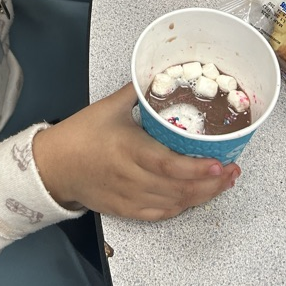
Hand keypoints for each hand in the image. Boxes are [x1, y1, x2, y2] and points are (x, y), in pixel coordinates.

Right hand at [32, 84, 240, 219]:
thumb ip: (136, 90)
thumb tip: (157, 72)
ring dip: (202, 196)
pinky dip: (181, 206)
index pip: (169, 165)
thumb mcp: (108, 106)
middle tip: (233, 171)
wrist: (53, 166)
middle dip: (211, 183)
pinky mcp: (126, 210)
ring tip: (224, 183)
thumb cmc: (80, 134)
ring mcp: (129, 197)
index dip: (197, 169)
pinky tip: (196, 197)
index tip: (220, 163)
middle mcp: (131, 177)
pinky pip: (160, 213)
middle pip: (178, 189)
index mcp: (128, 149)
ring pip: (173, 203)